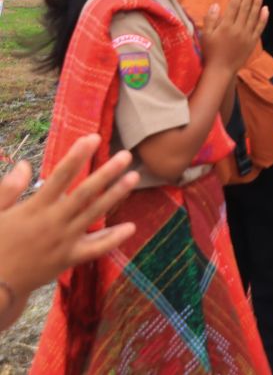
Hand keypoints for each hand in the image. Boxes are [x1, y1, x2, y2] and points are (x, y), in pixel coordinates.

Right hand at [0, 134, 139, 319]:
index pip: (60, 176)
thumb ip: (8, 189)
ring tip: (134, 177)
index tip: (93, 138)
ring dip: (116, 195)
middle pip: (85, 193)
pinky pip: (95, 249)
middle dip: (106, 172)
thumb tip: (25, 164)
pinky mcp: (69, 259)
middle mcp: (53, 222)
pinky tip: (131, 227)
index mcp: (34, 208)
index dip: (77, 156)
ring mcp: (64, 241)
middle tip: (126, 155)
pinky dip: (113, 239)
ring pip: (95, 214)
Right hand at [202, 0, 267, 75]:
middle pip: (245, 7)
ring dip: (257, 1)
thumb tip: (216, 4)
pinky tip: (265, 8)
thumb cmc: (211, 52)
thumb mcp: (205, 35)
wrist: (221, 70)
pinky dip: (263, 17)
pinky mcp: (253, 41)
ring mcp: (247, 35)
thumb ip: (210, 19)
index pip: (234, 5)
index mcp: (226, 26)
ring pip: (254, 15)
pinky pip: (260, 27)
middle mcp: (238, 29)